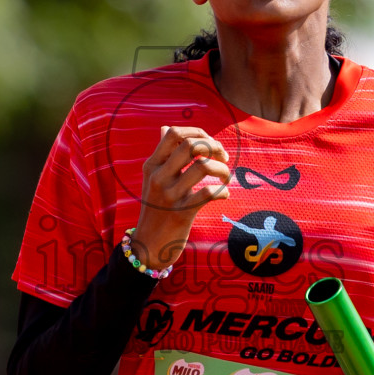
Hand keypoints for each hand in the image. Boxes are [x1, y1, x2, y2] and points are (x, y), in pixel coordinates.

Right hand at [131, 125, 231, 269]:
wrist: (147, 246)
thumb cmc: (155, 209)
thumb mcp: (152, 179)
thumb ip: (161, 154)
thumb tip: (165, 128)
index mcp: (152, 165)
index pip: (173, 133)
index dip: (198, 132)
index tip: (210, 143)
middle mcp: (158, 177)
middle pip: (190, 145)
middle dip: (214, 147)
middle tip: (223, 158)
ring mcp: (169, 195)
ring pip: (203, 166)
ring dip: (223, 170)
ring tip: (226, 178)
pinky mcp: (182, 214)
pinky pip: (209, 193)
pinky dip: (223, 191)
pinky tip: (224, 195)